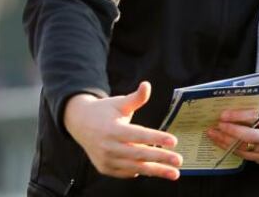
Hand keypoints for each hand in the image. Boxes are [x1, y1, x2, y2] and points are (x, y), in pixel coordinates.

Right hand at [63, 81, 182, 179]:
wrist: (80, 124)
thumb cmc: (104, 111)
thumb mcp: (119, 102)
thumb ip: (136, 97)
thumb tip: (147, 85)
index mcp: (112, 129)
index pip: (138, 135)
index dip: (156, 138)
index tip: (173, 141)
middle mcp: (108, 147)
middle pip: (138, 154)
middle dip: (160, 158)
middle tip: (178, 160)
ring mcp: (106, 160)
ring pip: (134, 167)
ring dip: (156, 171)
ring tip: (174, 173)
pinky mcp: (105, 168)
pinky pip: (126, 173)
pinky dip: (140, 171)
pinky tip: (155, 170)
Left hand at [207, 104, 258, 163]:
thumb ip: (253, 107)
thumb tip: (229, 106)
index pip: (255, 117)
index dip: (237, 116)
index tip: (223, 115)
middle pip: (251, 136)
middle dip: (231, 131)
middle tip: (217, 126)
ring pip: (245, 148)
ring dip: (226, 142)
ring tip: (214, 135)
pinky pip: (245, 156)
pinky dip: (231, 149)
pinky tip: (222, 143)